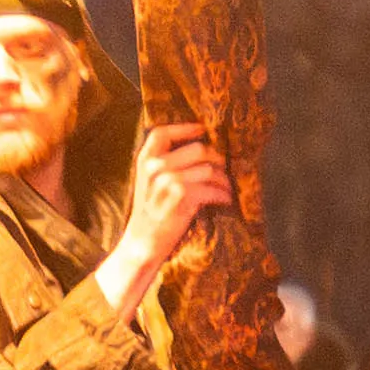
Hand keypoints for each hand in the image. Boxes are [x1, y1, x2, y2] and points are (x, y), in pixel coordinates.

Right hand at [110, 128, 230, 295]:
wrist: (143, 241)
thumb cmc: (151, 211)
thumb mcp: (148, 183)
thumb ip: (163, 164)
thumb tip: (197, 147)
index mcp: (145, 160)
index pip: (162, 133)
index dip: (185, 128)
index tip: (202, 129)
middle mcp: (154, 167)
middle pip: (197, 149)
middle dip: (216, 159)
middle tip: (223, 169)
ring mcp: (167, 181)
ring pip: (209, 169)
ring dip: (223, 180)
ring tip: (226, 188)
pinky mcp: (181, 197)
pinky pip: (212, 189)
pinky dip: (223, 195)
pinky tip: (225, 200)